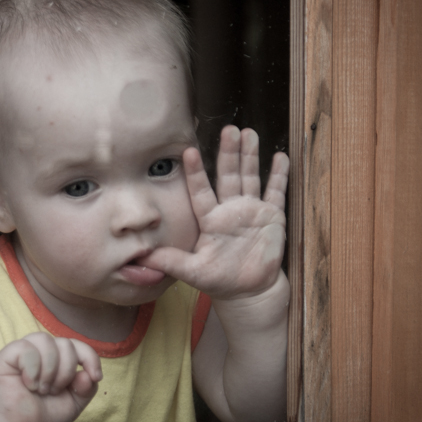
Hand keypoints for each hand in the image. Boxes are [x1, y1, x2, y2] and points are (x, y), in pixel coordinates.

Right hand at [0, 333, 101, 421]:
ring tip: (41, 389)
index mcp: (56, 360)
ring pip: (44, 340)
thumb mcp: (73, 404)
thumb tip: (87, 374)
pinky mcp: (5, 357)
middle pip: (64, 343)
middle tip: (53, 392)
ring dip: (49, 369)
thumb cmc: (42, 418)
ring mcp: (21, 353)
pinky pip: (25, 347)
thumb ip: (87, 388)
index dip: (89, 356)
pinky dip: (32, 368)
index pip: (76, 344)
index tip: (95, 376)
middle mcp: (39, 352)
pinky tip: (29, 385)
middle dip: (66, 371)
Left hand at [145, 126, 288, 300]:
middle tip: (229, 129)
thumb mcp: (193, 272)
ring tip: (249, 133)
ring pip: (250, 177)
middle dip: (228, 153)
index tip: (188, 151)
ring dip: (250, 156)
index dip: (195, 172)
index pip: (200, 190)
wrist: (249, 292)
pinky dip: (278, 175)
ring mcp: (251, 210)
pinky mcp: (271, 217)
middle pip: (227, 175)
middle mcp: (229, 210)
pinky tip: (280, 156)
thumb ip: (171, 262)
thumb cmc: (219, 280)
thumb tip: (141, 258)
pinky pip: (275, 192)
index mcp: (209, 219)